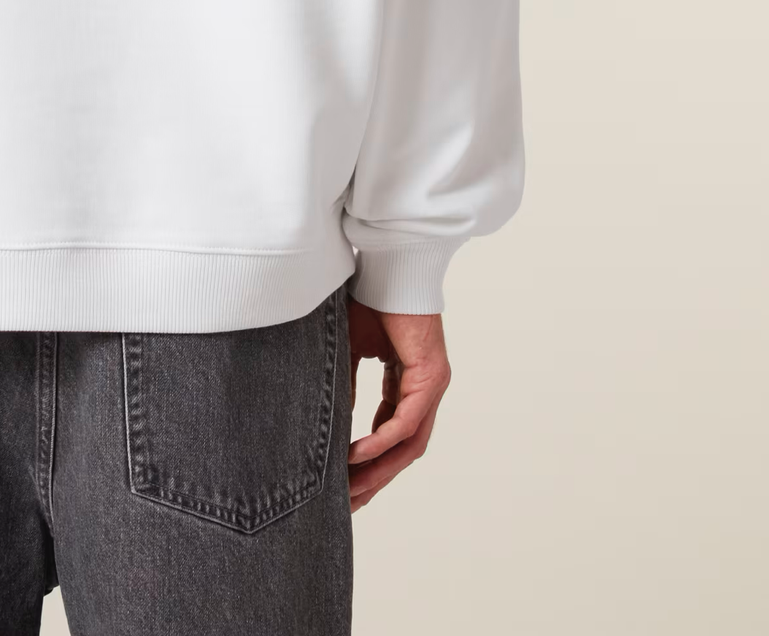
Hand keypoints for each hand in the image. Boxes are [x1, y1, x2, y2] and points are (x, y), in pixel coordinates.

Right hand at [346, 300, 450, 511]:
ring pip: (409, 444)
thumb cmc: (370, 296)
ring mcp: (432, 385)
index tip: (345, 482)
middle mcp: (425, 389)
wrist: (389, 264)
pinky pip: (407, 421)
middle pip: (404, 448)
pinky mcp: (431, 378)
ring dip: (380, 469)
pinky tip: (357, 454)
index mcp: (409, 381)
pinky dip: (382, 440)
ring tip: (351, 490)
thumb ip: (346, 382)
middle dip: (376, 478)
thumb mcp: (350, 347)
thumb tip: (335, 418)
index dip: (370, 460)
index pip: (393, 432)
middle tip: (348, 504)